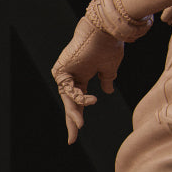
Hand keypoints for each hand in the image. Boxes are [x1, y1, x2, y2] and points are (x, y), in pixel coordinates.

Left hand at [51, 17, 124, 143]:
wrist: (106, 31)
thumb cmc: (109, 46)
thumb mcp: (110, 69)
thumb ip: (107, 80)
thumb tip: (107, 91)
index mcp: (82, 77)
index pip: (78, 102)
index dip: (77, 117)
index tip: (77, 134)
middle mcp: (72, 76)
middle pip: (70, 104)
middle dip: (72, 122)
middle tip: (71, 140)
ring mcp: (65, 73)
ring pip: (67, 99)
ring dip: (74, 113)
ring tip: (79, 126)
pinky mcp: (61, 70)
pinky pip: (69, 90)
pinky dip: (79, 96)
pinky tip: (91, 100)